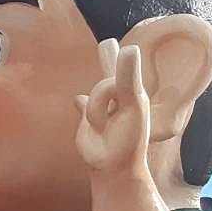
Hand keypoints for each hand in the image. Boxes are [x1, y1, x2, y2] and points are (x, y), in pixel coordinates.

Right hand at [75, 39, 150, 179]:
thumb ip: (127, 76)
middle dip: (104, 96)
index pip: (123, 68)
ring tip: (104, 126)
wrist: (112, 166)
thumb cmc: (129, 138)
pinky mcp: (88, 119)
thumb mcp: (131, 104)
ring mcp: (103, 107)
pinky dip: (82, 103)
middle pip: (105, 83)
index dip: (114, 56)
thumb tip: (130, 48)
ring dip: (96, 112)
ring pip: (93, 97)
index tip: (109, 44)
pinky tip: (78, 100)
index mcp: (134, 92)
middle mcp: (119, 97)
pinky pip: (83, 103)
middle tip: (107, 98)